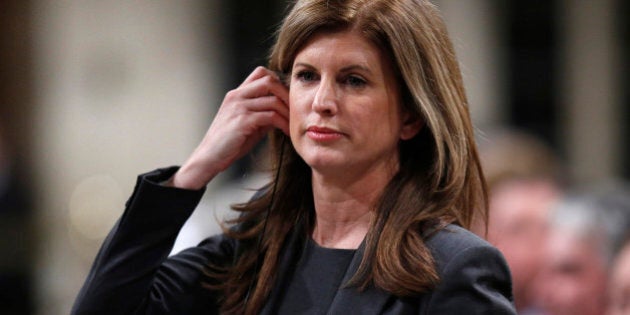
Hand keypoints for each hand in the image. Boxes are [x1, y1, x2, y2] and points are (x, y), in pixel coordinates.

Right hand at [171, 67, 288, 189]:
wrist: (209, 157)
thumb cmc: (228, 143)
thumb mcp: (248, 123)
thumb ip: (263, 113)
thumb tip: (283, 110)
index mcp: (237, 94)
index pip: (261, 73)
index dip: (278, 81)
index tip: (287, 98)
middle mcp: (237, 96)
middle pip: (268, 80)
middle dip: (286, 93)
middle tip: (295, 109)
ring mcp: (239, 107)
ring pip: (272, 99)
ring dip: (287, 112)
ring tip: (293, 124)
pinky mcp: (242, 121)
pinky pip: (270, 116)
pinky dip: (282, 123)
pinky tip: (286, 132)